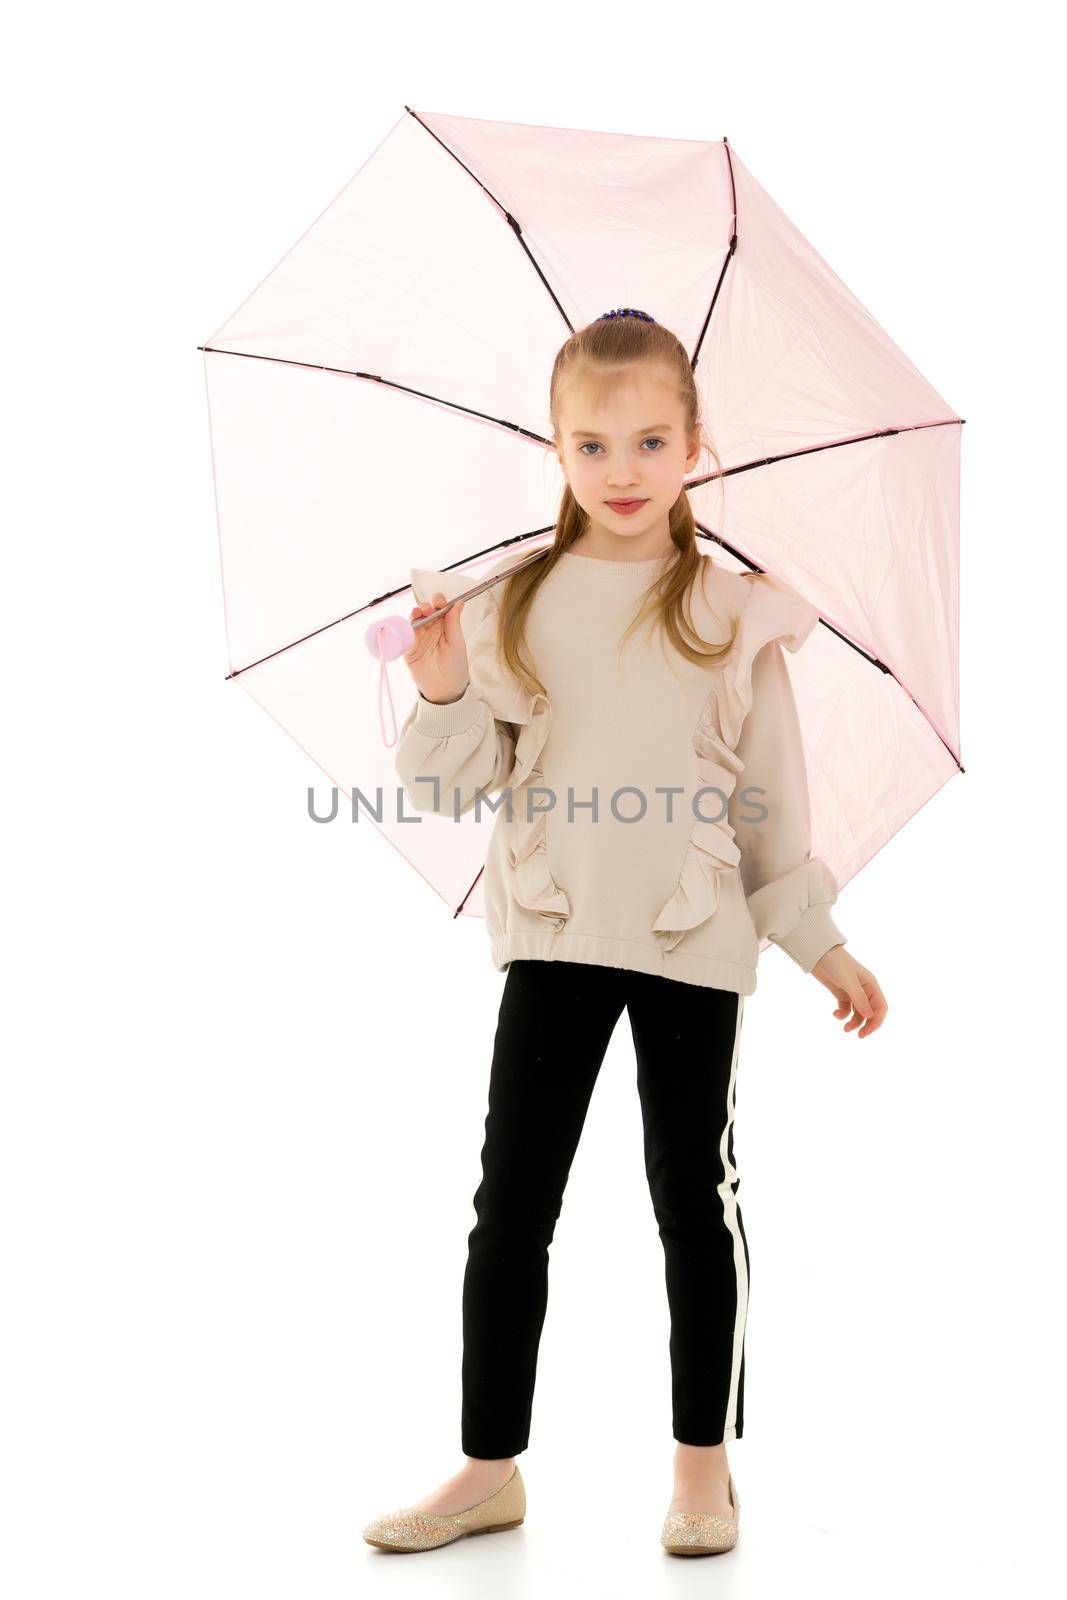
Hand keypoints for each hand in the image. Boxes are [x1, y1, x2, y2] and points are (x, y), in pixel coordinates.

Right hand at [403, 590, 470, 705]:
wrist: (446, 689)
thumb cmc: (455, 667)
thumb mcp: (457, 642)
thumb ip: (454, 622)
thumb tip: (458, 603)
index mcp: (443, 626)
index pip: (439, 608)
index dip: (439, 602)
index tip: (441, 601)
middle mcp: (430, 630)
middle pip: (424, 611)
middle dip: (426, 606)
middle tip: (429, 608)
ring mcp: (418, 638)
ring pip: (413, 620)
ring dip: (415, 613)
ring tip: (420, 612)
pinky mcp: (408, 649)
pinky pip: (405, 635)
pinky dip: (406, 628)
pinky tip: (411, 625)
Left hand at [810, 945, 886, 1036]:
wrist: (818, 953)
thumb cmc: (836, 963)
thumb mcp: (848, 981)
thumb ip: (859, 999)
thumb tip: (870, 1017)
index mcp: (871, 985)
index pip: (881, 1008)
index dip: (876, 1022)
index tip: (866, 1032)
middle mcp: (864, 990)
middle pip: (871, 1013)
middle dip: (866, 1025)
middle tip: (859, 1036)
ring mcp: (853, 992)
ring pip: (858, 1013)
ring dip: (853, 1022)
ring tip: (844, 1028)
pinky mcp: (841, 993)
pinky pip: (846, 1009)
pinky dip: (842, 1014)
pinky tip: (835, 1014)